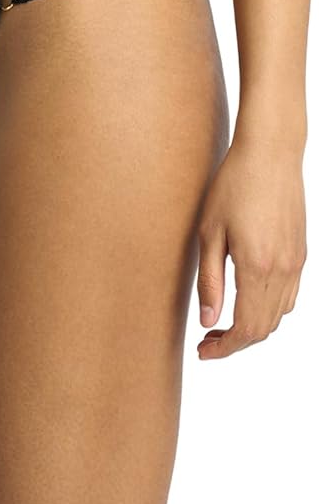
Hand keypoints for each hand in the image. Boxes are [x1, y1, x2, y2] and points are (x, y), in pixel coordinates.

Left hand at [196, 133, 306, 358]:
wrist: (271, 152)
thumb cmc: (234, 184)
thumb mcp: (210, 231)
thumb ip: (210, 280)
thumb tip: (208, 321)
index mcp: (257, 266)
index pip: (246, 329)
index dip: (225, 347)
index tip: (204, 351)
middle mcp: (282, 269)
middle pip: (264, 328)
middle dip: (236, 342)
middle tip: (208, 340)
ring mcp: (296, 262)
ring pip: (279, 314)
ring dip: (253, 326)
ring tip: (224, 321)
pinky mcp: (300, 252)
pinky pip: (289, 295)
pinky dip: (270, 308)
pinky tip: (248, 297)